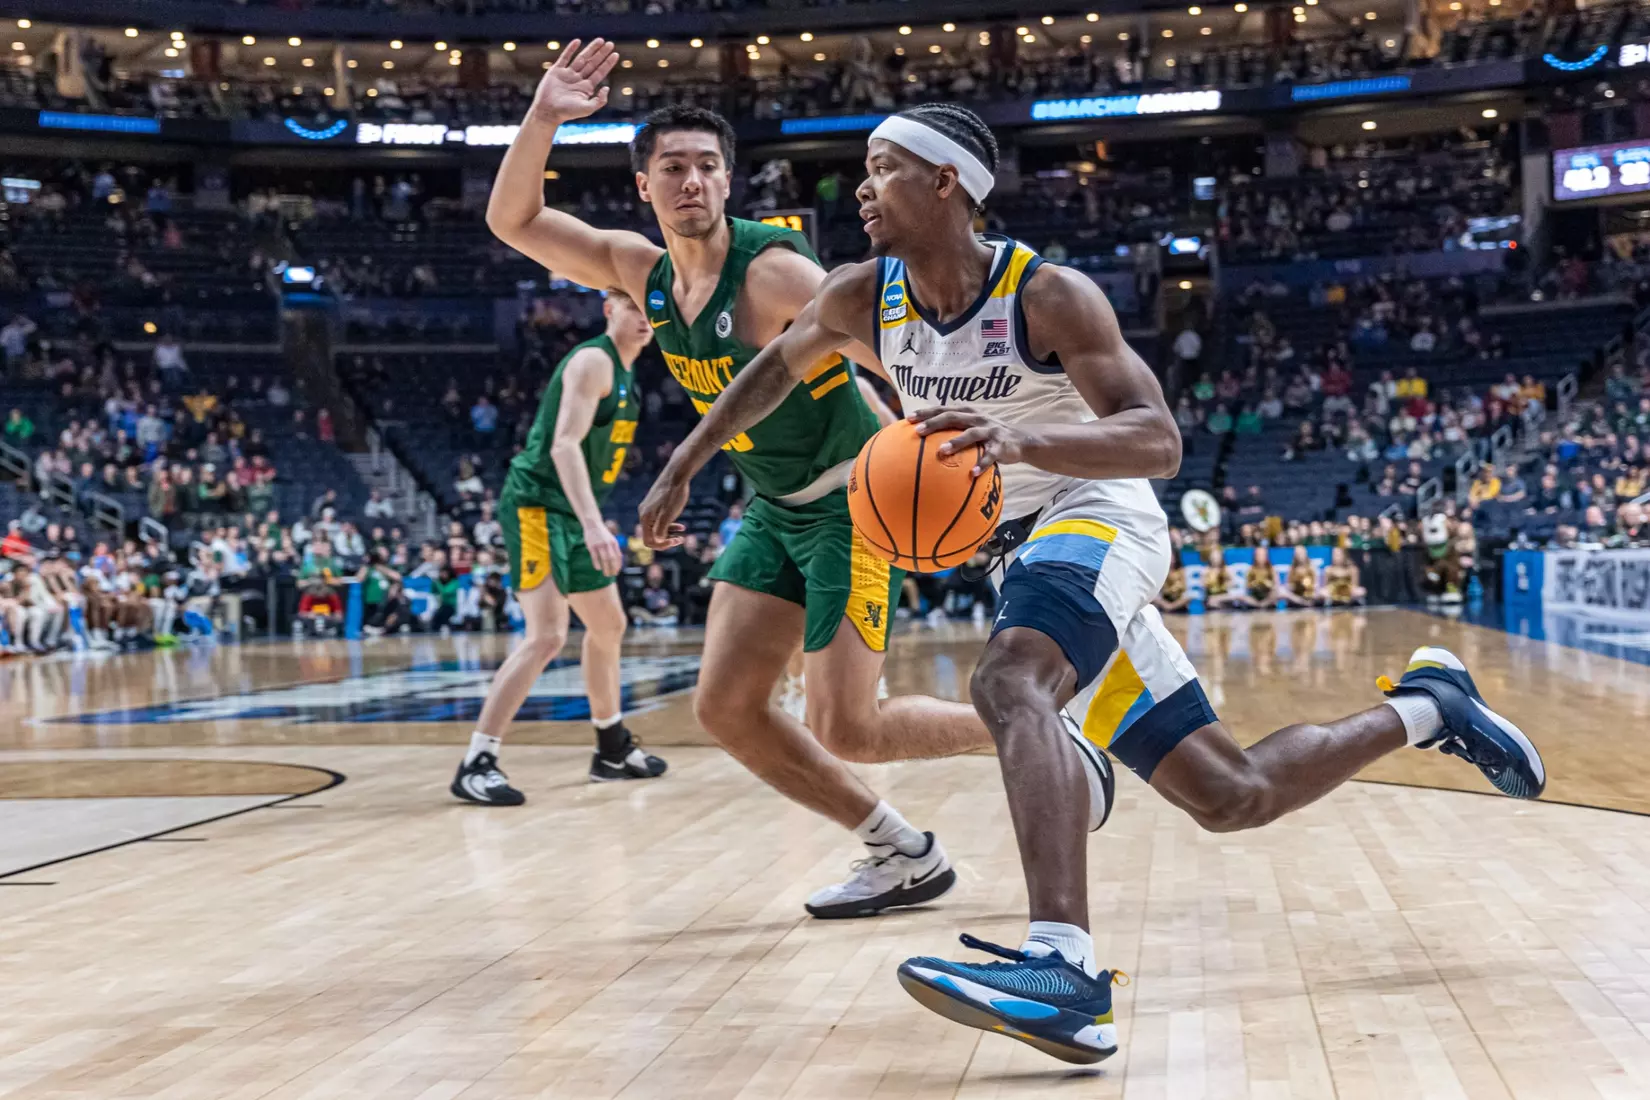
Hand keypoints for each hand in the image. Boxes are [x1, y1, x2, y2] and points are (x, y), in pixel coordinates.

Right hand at [530, 38, 619, 124]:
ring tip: (600, 40)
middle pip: (593, 63)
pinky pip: (565, 57)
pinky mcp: (556, 71)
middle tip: (610, 44)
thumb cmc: (567, 112)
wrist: (547, 111)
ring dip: (591, 49)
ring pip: (581, 58)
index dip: (608, 63)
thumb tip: (607, 87)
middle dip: (601, 54)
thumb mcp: (587, 109)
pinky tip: (578, 41)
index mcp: (586, 88)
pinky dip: (570, 49)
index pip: (600, 72)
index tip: (615, 54)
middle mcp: (578, 79)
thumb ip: (599, 100)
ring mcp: (567, 74)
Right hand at [582, 518, 623, 576]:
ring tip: (606, 574)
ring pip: (604, 559)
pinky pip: (595, 557)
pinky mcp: (592, 546)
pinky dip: (597, 564)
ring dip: (606, 568)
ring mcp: (600, 545)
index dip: (618, 565)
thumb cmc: (603, 534)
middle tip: (612, 575)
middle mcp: (608, 544)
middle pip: (612, 559)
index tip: (617, 572)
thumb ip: (614, 549)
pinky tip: (598, 569)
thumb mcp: (611, 539)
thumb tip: (619, 561)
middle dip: (613, 568)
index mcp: (614, 543)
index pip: (618, 556)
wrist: (593, 524)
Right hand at [637, 471, 690, 549]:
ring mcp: (649, 509)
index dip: (661, 545)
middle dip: (665, 540)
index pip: (648, 541)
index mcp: (645, 518)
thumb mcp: (668, 515)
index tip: (674, 541)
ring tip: (682, 533)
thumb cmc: (674, 494)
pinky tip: (681, 526)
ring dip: (669, 533)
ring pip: (656, 528)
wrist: (677, 474)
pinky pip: (659, 520)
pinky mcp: (655, 504)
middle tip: (680, 540)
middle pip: (652, 535)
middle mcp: (644, 514)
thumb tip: (657, 542)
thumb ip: (661, 530)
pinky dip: (669, 524)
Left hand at [909, 406, 1027, 475]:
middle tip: (918, 431)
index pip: (944, 409)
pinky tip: (972, 474)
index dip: (926, 412)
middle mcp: (977, 419)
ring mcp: (990, 431)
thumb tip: (923, 444)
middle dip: (935, 423)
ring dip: (956, 442)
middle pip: (953, 417)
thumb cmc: (988, 437)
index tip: (908, 418)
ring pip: (971, 434)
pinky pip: (990, 456)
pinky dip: (982, 464)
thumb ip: (952, 431)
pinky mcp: (1001, 446)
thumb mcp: (971, 429)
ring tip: (941, 451)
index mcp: (967, 413)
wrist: (1021, 440)